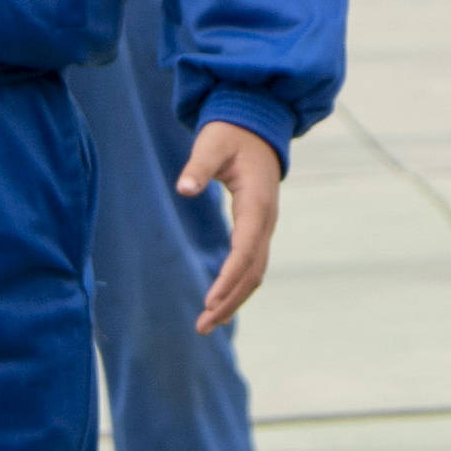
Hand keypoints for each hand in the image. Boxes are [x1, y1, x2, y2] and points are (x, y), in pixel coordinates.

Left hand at [179, 121, 285, 330]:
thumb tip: (184, 189)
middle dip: (230, 300)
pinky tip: (218, 300)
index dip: (229, 276)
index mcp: (257, 202)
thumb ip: (198, 167)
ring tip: (206, 323)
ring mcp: (265, 225)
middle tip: (202, 325)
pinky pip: (252, 264)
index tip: (209, 300)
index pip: (246, 248)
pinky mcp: (257, 228)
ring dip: (234, 299)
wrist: (256, 125)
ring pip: (256, 272)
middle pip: (254, 270)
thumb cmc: (231, 135)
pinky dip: (237, 286)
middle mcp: (266, 219)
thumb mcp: (212, 144)